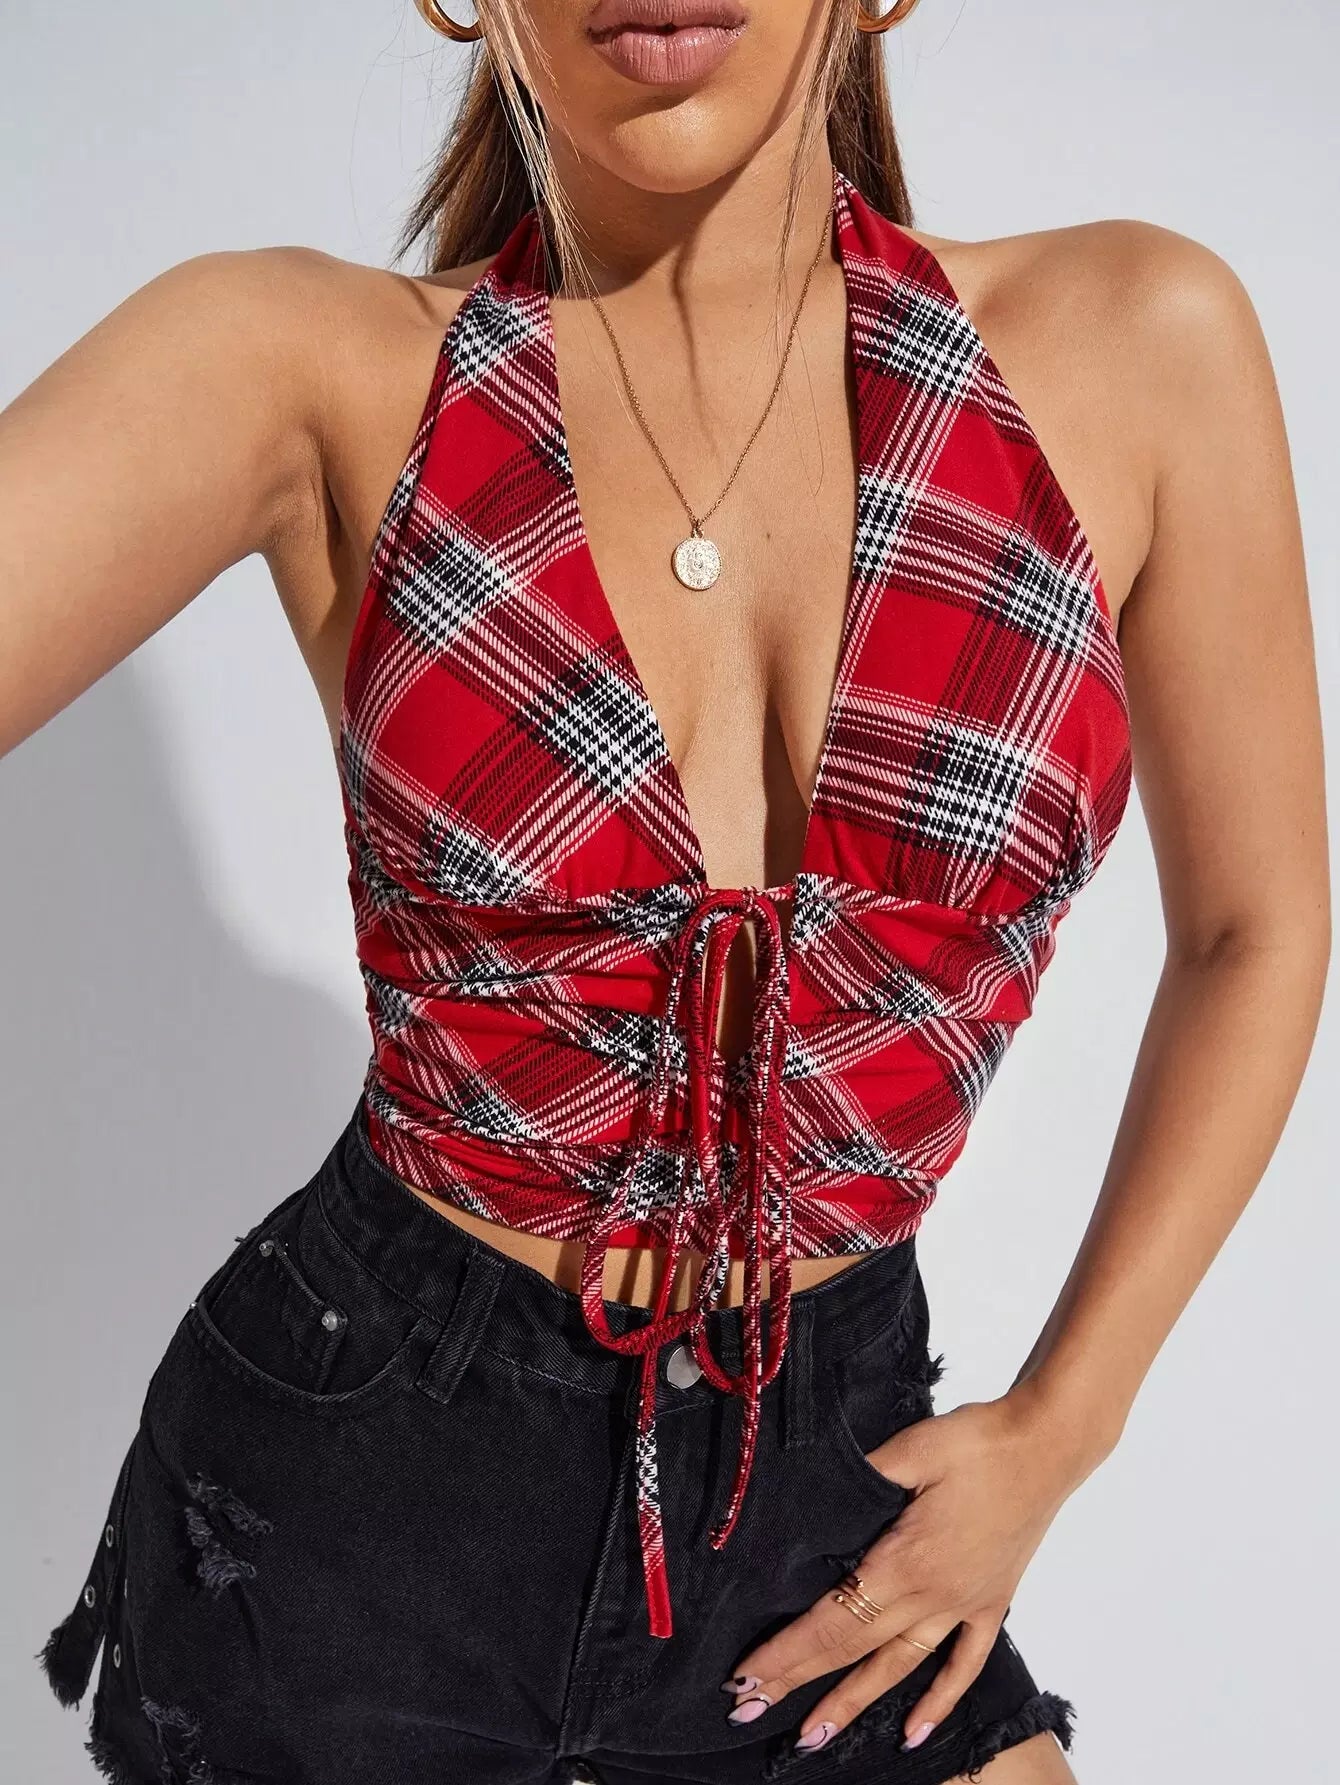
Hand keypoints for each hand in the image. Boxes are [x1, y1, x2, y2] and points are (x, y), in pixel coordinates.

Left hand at [721, 1383, 1105, 1755]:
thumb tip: (812, 1498)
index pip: (831, 1621)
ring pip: (898, 1668)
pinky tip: (916, 1733)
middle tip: (747, 1710)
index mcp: (905, 1563)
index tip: (745, 1676)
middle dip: (798, 1682)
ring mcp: (964, 1605)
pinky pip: (963, 1664)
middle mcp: (933, 1597)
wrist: (1048, 1444)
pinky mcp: (990, 1601)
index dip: (785, 1653)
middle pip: (852, 1650)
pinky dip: (938, 1701)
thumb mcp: (910, 1449)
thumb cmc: (979, 1441)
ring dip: (853, 1703)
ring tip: (814, 1737)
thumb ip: (860, 1478)